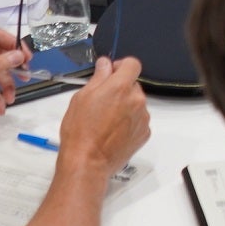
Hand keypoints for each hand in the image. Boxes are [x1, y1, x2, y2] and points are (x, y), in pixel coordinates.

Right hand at [58, 55, 151, 178]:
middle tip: (102, 101)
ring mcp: (142, 117)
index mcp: (120, 87)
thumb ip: (99, 77)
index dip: (121, 66)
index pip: (132, 64)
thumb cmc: (80, 131)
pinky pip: (138, 119)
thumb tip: (105, 65)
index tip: (111, 72)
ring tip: (105, 120)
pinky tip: (113, 130)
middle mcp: (136, 100)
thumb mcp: (82, 97)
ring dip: (125, 106)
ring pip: (136, 103)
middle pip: (133, 85)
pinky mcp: (144, 133)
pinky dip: (129, 121)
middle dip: (120, 88)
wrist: (88, 162)